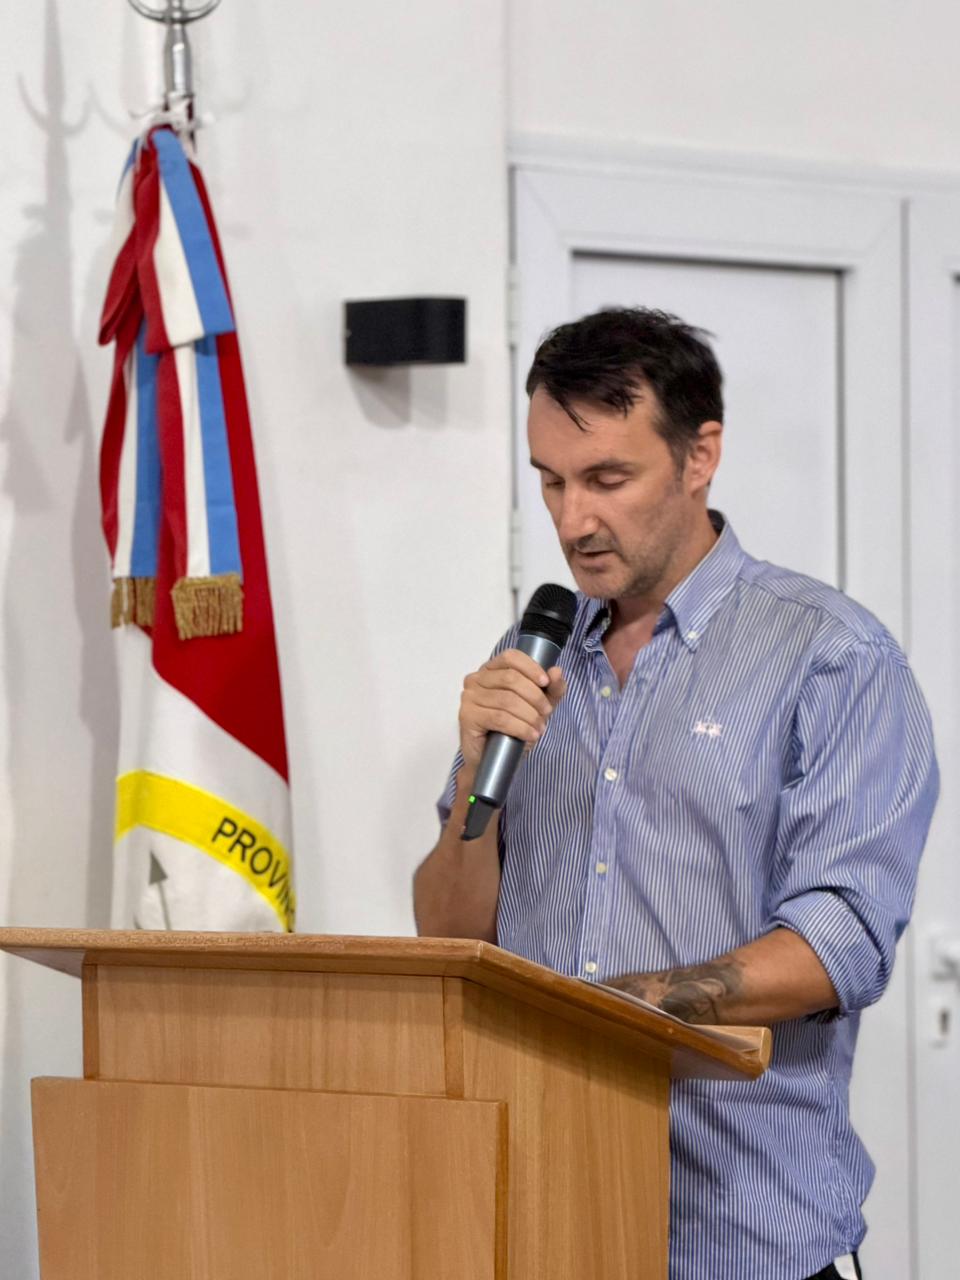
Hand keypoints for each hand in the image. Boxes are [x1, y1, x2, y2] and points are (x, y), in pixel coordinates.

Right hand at [459, 649, 566, 768]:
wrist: (492, 759)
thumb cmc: (511, 729)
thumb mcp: (538, 706)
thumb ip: (550, 689)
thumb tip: (557, 671)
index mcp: (491, 670)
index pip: (510, 657)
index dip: (531, 668)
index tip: (546, 683)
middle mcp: (476, 679)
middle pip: (511, 678)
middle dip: (535, 697)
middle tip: (546, 712)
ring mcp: (469, 697)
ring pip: (507, 700)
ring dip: (530, 715)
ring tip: (539, 728)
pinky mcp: (467, 716)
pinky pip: (500, 718)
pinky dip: (520, 727)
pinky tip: (530, 735)